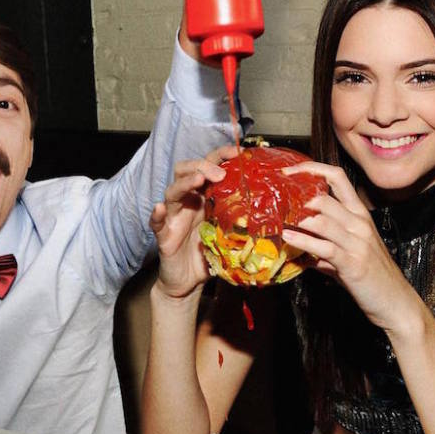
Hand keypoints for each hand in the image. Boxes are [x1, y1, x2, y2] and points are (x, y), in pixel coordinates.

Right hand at [150, 145, 239, 298]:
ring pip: (172, 191)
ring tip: (198, 181)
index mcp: (204, 197)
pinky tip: (161, 208)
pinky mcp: (163, 235)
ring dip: (185, 183)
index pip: (209, 167)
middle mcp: (187, 202)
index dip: (221, 155)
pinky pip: (156, 222)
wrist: (189, 281)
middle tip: (220, 174)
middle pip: (186, 170)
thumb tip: (278, 214)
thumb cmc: (210, 255)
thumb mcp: (232, 235)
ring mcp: (174, 217)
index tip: (238, 152)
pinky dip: (157, 214)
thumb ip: (245, 222)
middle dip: (203, 166)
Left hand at [281, 162, 422, 332]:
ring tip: (276, 218)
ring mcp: (357, 242)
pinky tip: (287, 239)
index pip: (337, 177)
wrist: (396, 302)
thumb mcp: (348, 253)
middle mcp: (359, 223)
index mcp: (359, 214)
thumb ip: (323, 244)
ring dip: (296, 219)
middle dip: (295, 197)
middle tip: (274, 200)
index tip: (288, 171)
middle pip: (324, 196)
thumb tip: (297, 243)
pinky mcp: (352, 262)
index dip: (311, 169)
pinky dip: (303, 241)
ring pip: (322, 219)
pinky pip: (324, 247)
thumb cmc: (372, 277)